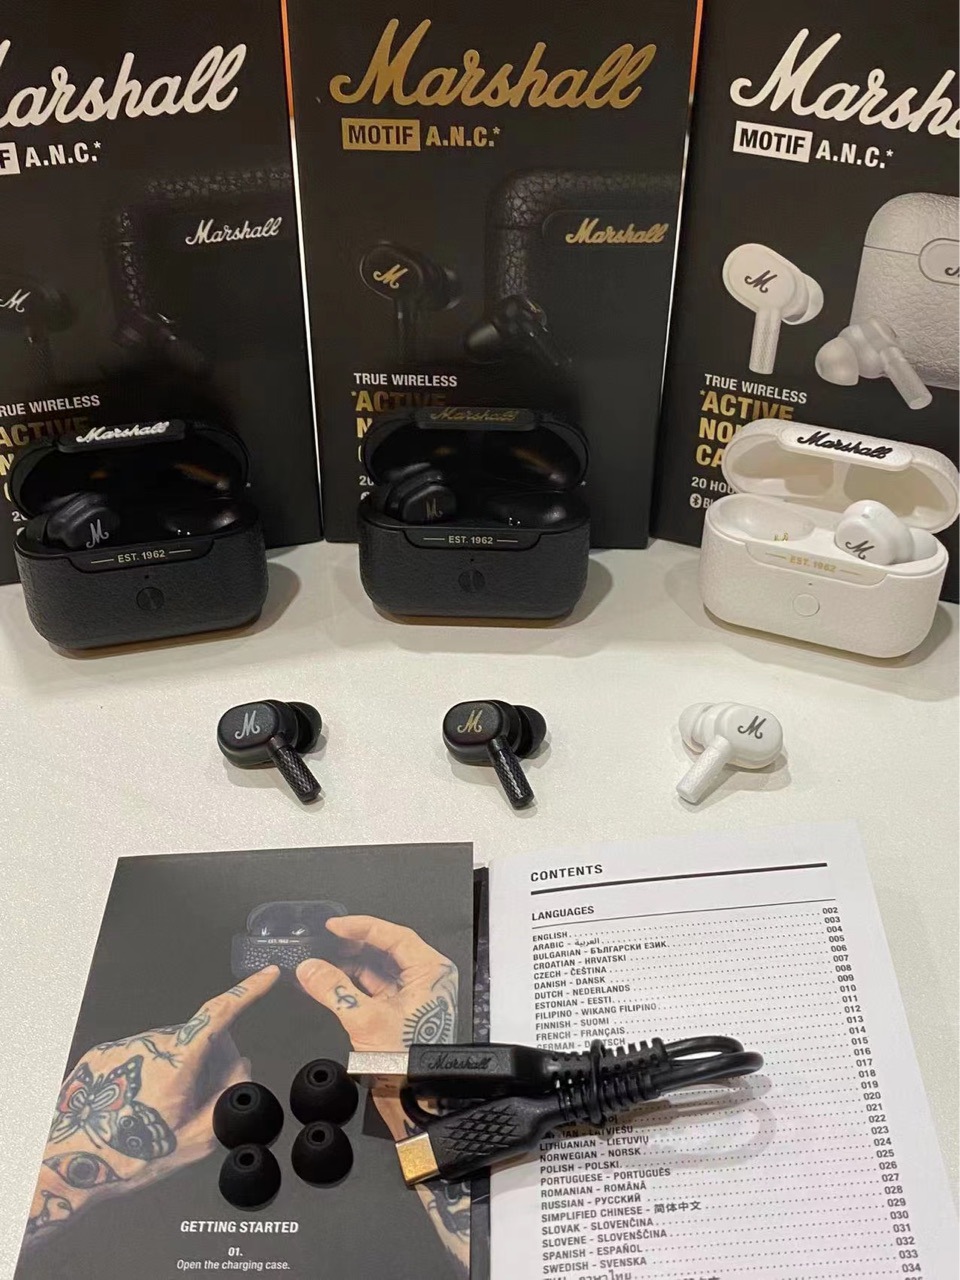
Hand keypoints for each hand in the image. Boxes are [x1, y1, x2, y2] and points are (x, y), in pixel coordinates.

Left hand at [25, 966, 278, 1243]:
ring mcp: (123, 1047)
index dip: (248, 991)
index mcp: (176, 1062)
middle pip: (198, 1039)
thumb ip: (227, 1099)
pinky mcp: (103, 1054)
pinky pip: (141, 1055)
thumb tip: (241, 1069)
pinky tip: (135, 1106)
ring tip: (156, 1112)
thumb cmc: (127, 1158)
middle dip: (208, 1062)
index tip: (268, 976)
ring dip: (176, 1070)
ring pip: (169, 1048)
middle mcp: (149, 1046)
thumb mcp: (194, 1141)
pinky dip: (148, 1074)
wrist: (67, 1168)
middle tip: (195, 1103)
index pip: (220, 1013)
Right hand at [296, 915, 458, 1054]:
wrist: (416, 1099)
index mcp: (430, 971)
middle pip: (385, 949)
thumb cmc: (409, 1062)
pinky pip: (373, 987)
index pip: (394, 936)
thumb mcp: (367, 1020)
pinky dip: (350, 984)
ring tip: (320, 963)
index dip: (362, 927)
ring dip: (348, 965)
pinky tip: (327, 983)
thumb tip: (311, 969)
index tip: (335, 926)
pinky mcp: (399, 1011)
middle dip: (352, 946)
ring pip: (377, 968)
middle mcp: (425, 979)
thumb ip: (334, 990)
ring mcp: (413, 995)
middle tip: (325, 943)